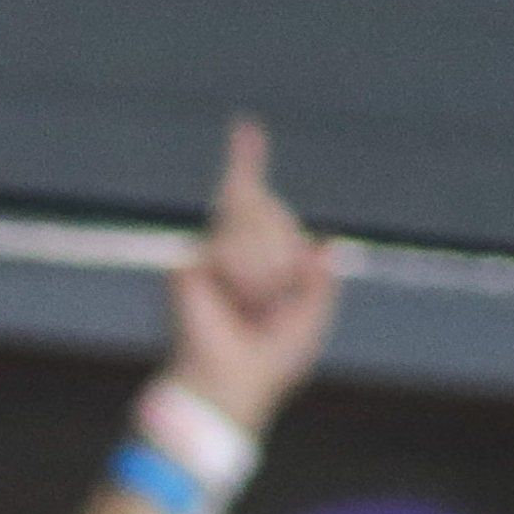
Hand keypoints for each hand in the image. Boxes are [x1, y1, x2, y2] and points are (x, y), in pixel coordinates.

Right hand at [164, 119, 340, 436]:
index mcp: (252, 259)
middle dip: (283, 252)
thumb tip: (326, 243)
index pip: (251, 200)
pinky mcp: (187, 265)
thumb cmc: (267, 363)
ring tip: (249, 306)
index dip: (247, 161)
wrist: (230, 386)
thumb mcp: (312, 318)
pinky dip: (246, 278)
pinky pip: (234, 249)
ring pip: (257, 224)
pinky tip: (231, 301)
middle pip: (269, 208)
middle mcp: (224, 250)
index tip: (246, 127)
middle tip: (267, 303)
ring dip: (268, 271)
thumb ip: (321, 280)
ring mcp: (203, 255)